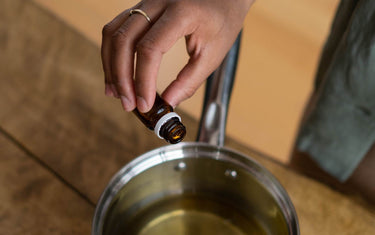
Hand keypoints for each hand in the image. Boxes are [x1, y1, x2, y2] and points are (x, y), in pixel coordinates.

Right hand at [102, 0, 253, 111]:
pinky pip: (116, 28)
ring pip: (113, 33)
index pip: (150, 48)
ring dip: (111, 66)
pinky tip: (116, 73)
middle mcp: (158, 3)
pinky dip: (112, 53)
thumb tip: (168, 103)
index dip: (143, 80)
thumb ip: (190, 81)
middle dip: (122, 77)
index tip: (145, 104)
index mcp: (181, 13)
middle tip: (128, 104)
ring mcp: (146, 3)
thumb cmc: (223, 22)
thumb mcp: (213, 55)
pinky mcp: (141, 8)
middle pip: (124, 40)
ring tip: (116, 93)